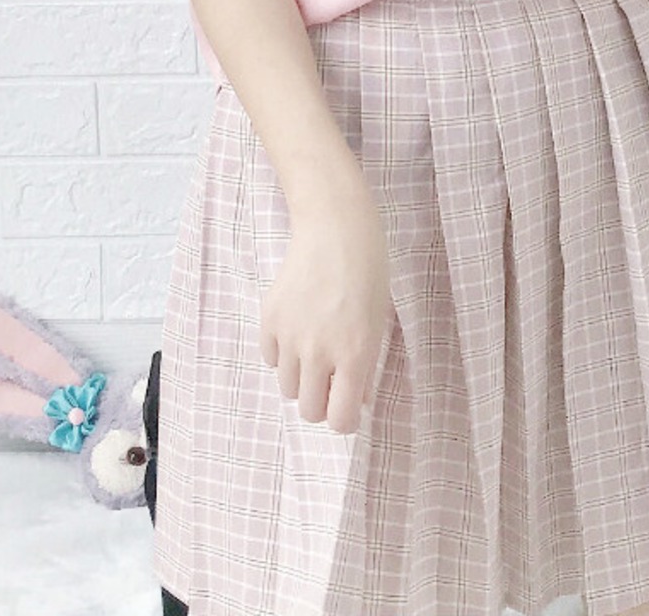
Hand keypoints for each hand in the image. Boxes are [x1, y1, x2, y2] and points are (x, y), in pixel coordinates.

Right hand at [258, 181, 392, 434]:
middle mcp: (319, 352)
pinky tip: (299, 328)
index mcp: (355, 354)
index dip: (345, 419)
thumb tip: (359, 402)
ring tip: (316, 349)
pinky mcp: (269, 320)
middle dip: (322, 402)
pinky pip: (271, 359)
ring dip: (302, 379)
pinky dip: (283, 354)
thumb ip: (368, 367)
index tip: (347, 406)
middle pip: (309, 411)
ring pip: (288, 389)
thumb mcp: (379, 322)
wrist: (336, 229)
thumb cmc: (368, 272)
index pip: (340, 420)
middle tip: (332, 380)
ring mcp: (290, 336)